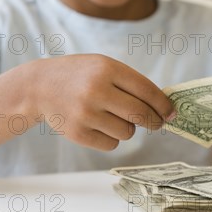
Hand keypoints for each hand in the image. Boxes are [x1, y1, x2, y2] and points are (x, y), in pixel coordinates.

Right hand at [27, 54, 174, 150]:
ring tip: (113, 117)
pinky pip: (111, 144)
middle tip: (157, 123)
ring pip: (128, 132)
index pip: (147, 91)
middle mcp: (96, 91)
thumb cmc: (82, 76)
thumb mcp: (104, 67)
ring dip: (128, 128)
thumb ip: (132, 83)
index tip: (171, 113)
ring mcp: (85, 114)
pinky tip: (99, 125)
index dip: (164, 105)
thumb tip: (164, 109)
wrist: (39, 86)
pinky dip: (111, 138)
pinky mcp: (77, 134)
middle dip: (155, 121)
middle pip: (141, 115)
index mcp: (107, 69)